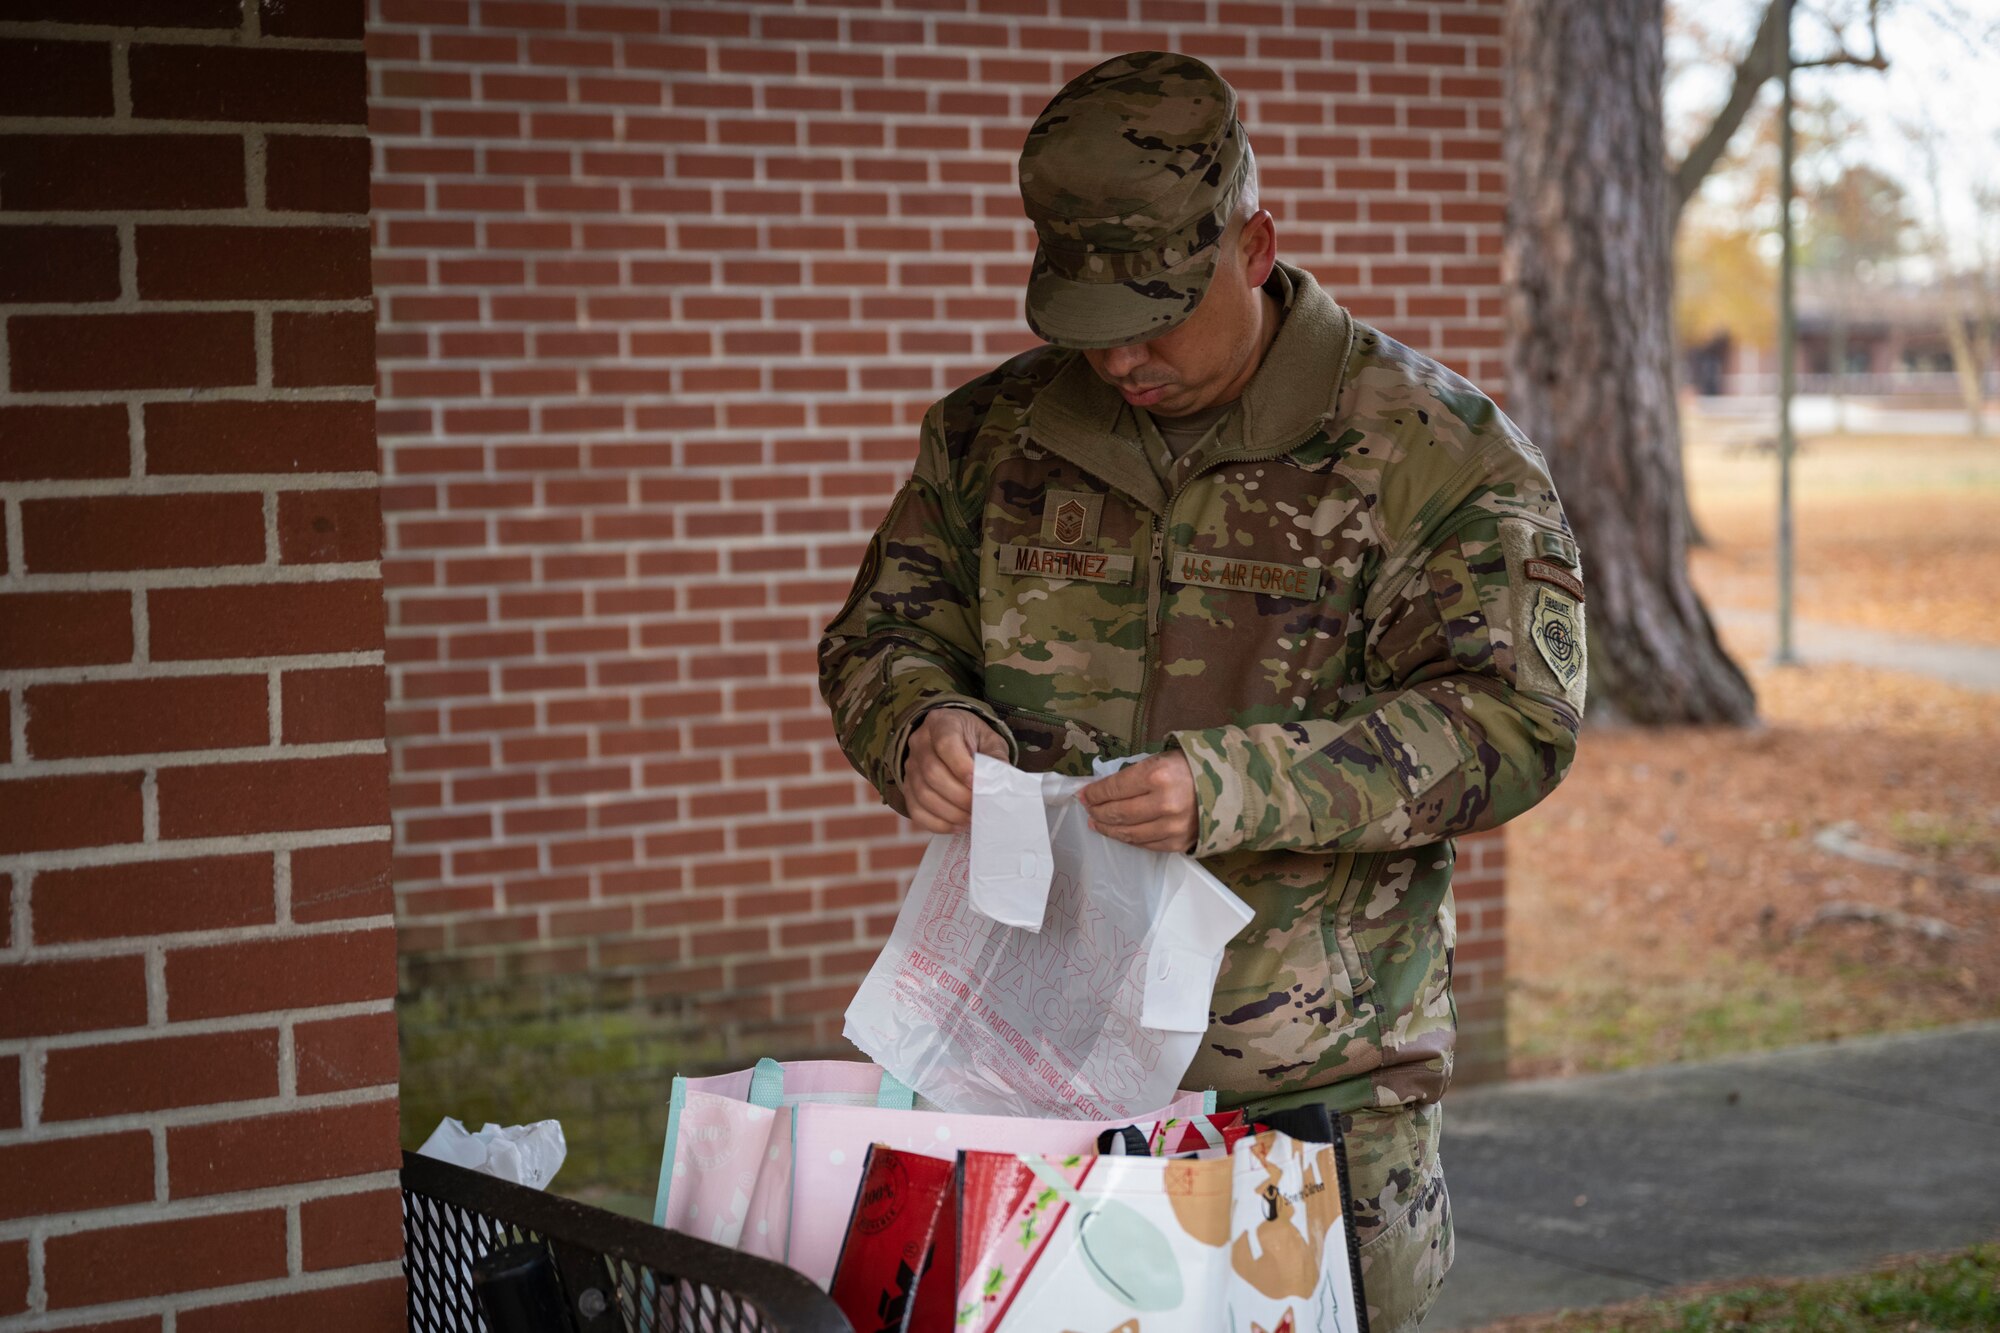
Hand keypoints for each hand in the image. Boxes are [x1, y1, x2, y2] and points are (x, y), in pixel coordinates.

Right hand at [902, 708, 1008, 833]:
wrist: (953, 740)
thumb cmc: (974, 740)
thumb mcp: (990, 741)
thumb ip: (995, 760)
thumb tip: (999, 785)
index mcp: (941, 723)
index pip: (945, 743)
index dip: (961, 766)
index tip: (977, 783)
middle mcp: (920, 742)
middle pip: (932, 772)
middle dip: (959, 795)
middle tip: (978, 806)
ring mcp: (910, 766)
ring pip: (923, 793)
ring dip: (950, 812)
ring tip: (971, 818)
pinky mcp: (908, 787)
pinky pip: (915, 810)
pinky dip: (936, 823)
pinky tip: (956, 825)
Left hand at [1079, 750, 1198, 852]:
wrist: (1233, 787)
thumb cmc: (1194, 767)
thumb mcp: (1163, 758)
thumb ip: (1135, 774)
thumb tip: (1104, 788)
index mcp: (1157, 775)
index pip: (1114, 788)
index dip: (1094, 792)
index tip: (1084, 793)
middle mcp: (1164, 804)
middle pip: (1118, 813)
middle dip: (1097, 810)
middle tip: (1088, 808)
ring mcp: (1172, 827)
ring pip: (1129, 833)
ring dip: (1108, 828)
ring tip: (1097, 822)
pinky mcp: (1178, 842)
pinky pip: (1145, 844)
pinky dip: (1129, 839)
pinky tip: (1119, 832)